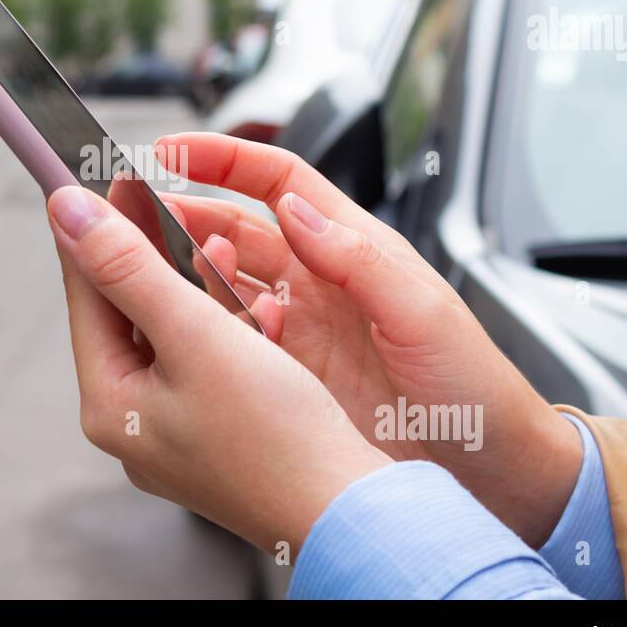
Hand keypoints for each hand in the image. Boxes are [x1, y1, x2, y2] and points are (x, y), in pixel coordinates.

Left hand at [47, 184, 389, 553]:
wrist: (351, 513)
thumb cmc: (277, 437)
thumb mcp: (194, 334)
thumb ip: (128, 267)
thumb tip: (67, 214)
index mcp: (111, 404)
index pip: (86, 293)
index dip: (97, 226)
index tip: (108, 175)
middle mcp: (134, 424)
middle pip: (128, 312)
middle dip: (152, 253)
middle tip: (162, 197)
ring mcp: (175, 433)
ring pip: (173, 332)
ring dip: (196, 284)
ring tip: (219, 246)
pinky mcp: (218, 432)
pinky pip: (209, 359)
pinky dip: (229, 325)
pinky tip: (259, 306)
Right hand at [156, 133, 581, 546]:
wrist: (491, 475)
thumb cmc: (473, 388)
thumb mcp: (423, 312)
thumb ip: (358, 258)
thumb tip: (293, 210)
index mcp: (353, 248)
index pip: (277, 182)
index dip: (223, 160)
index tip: (170, 151)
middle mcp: (317, 283)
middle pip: (234, 230)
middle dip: (183, 216)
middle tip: (135, 217)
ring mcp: (298, 332)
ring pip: (222, 286)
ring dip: (188, 275)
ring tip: (159, 275)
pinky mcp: (286, 378)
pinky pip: (231, 344)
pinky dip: (210, 334)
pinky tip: (204, 339)